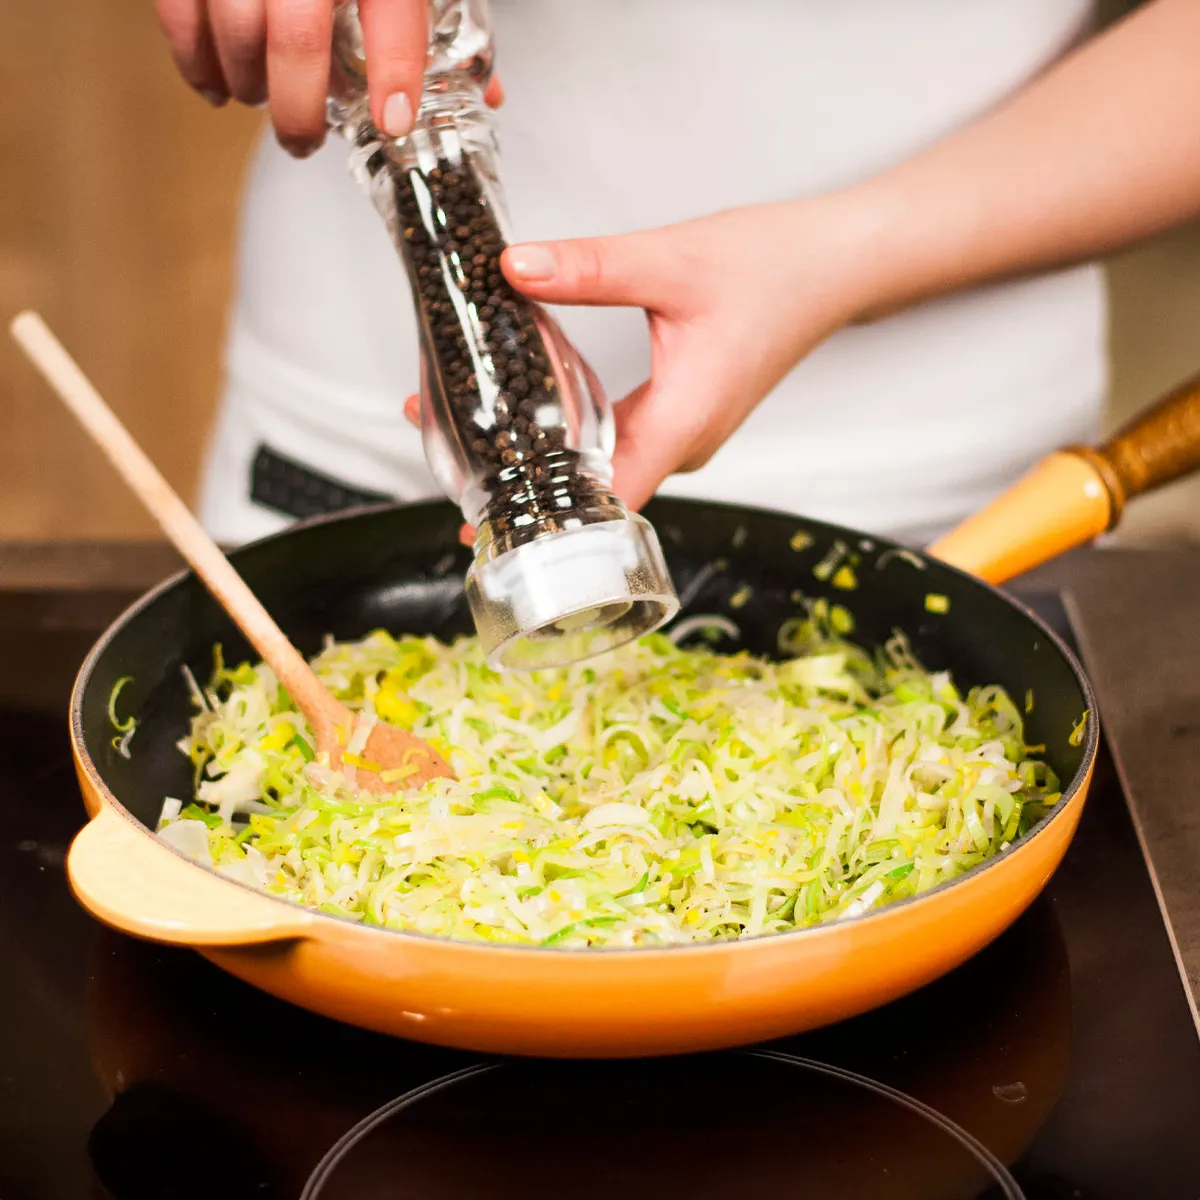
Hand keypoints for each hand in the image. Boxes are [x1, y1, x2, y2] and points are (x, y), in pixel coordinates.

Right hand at [154, 0, 502, 156]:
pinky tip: (216, 86)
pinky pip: (181, 10)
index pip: (392, 14)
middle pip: (297, 39)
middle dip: (298, 110)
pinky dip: (195, 59)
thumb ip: (433, 21)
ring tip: (262, 100)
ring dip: (247, 84)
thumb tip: (482, 95)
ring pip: (236, 29)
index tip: (393, 122)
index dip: (394, 74)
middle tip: (304, 142)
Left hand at [499, 201, 871, 509]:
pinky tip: (536, 422)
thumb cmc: (775, 269)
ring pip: (607, 472)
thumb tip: (512, 268)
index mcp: (683, 423)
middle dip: (531, 494)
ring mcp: (684, 434)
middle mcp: (685, 443)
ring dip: (549, 467)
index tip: (492, 528)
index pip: (608, 502)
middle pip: (598, 496)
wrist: (835, 267)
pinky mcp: (682, 417)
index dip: (550, 520)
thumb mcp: (671, 261)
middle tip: (460, 485)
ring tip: (480, 457)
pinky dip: (576, 442)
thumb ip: (589, 268)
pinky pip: (620, 446)